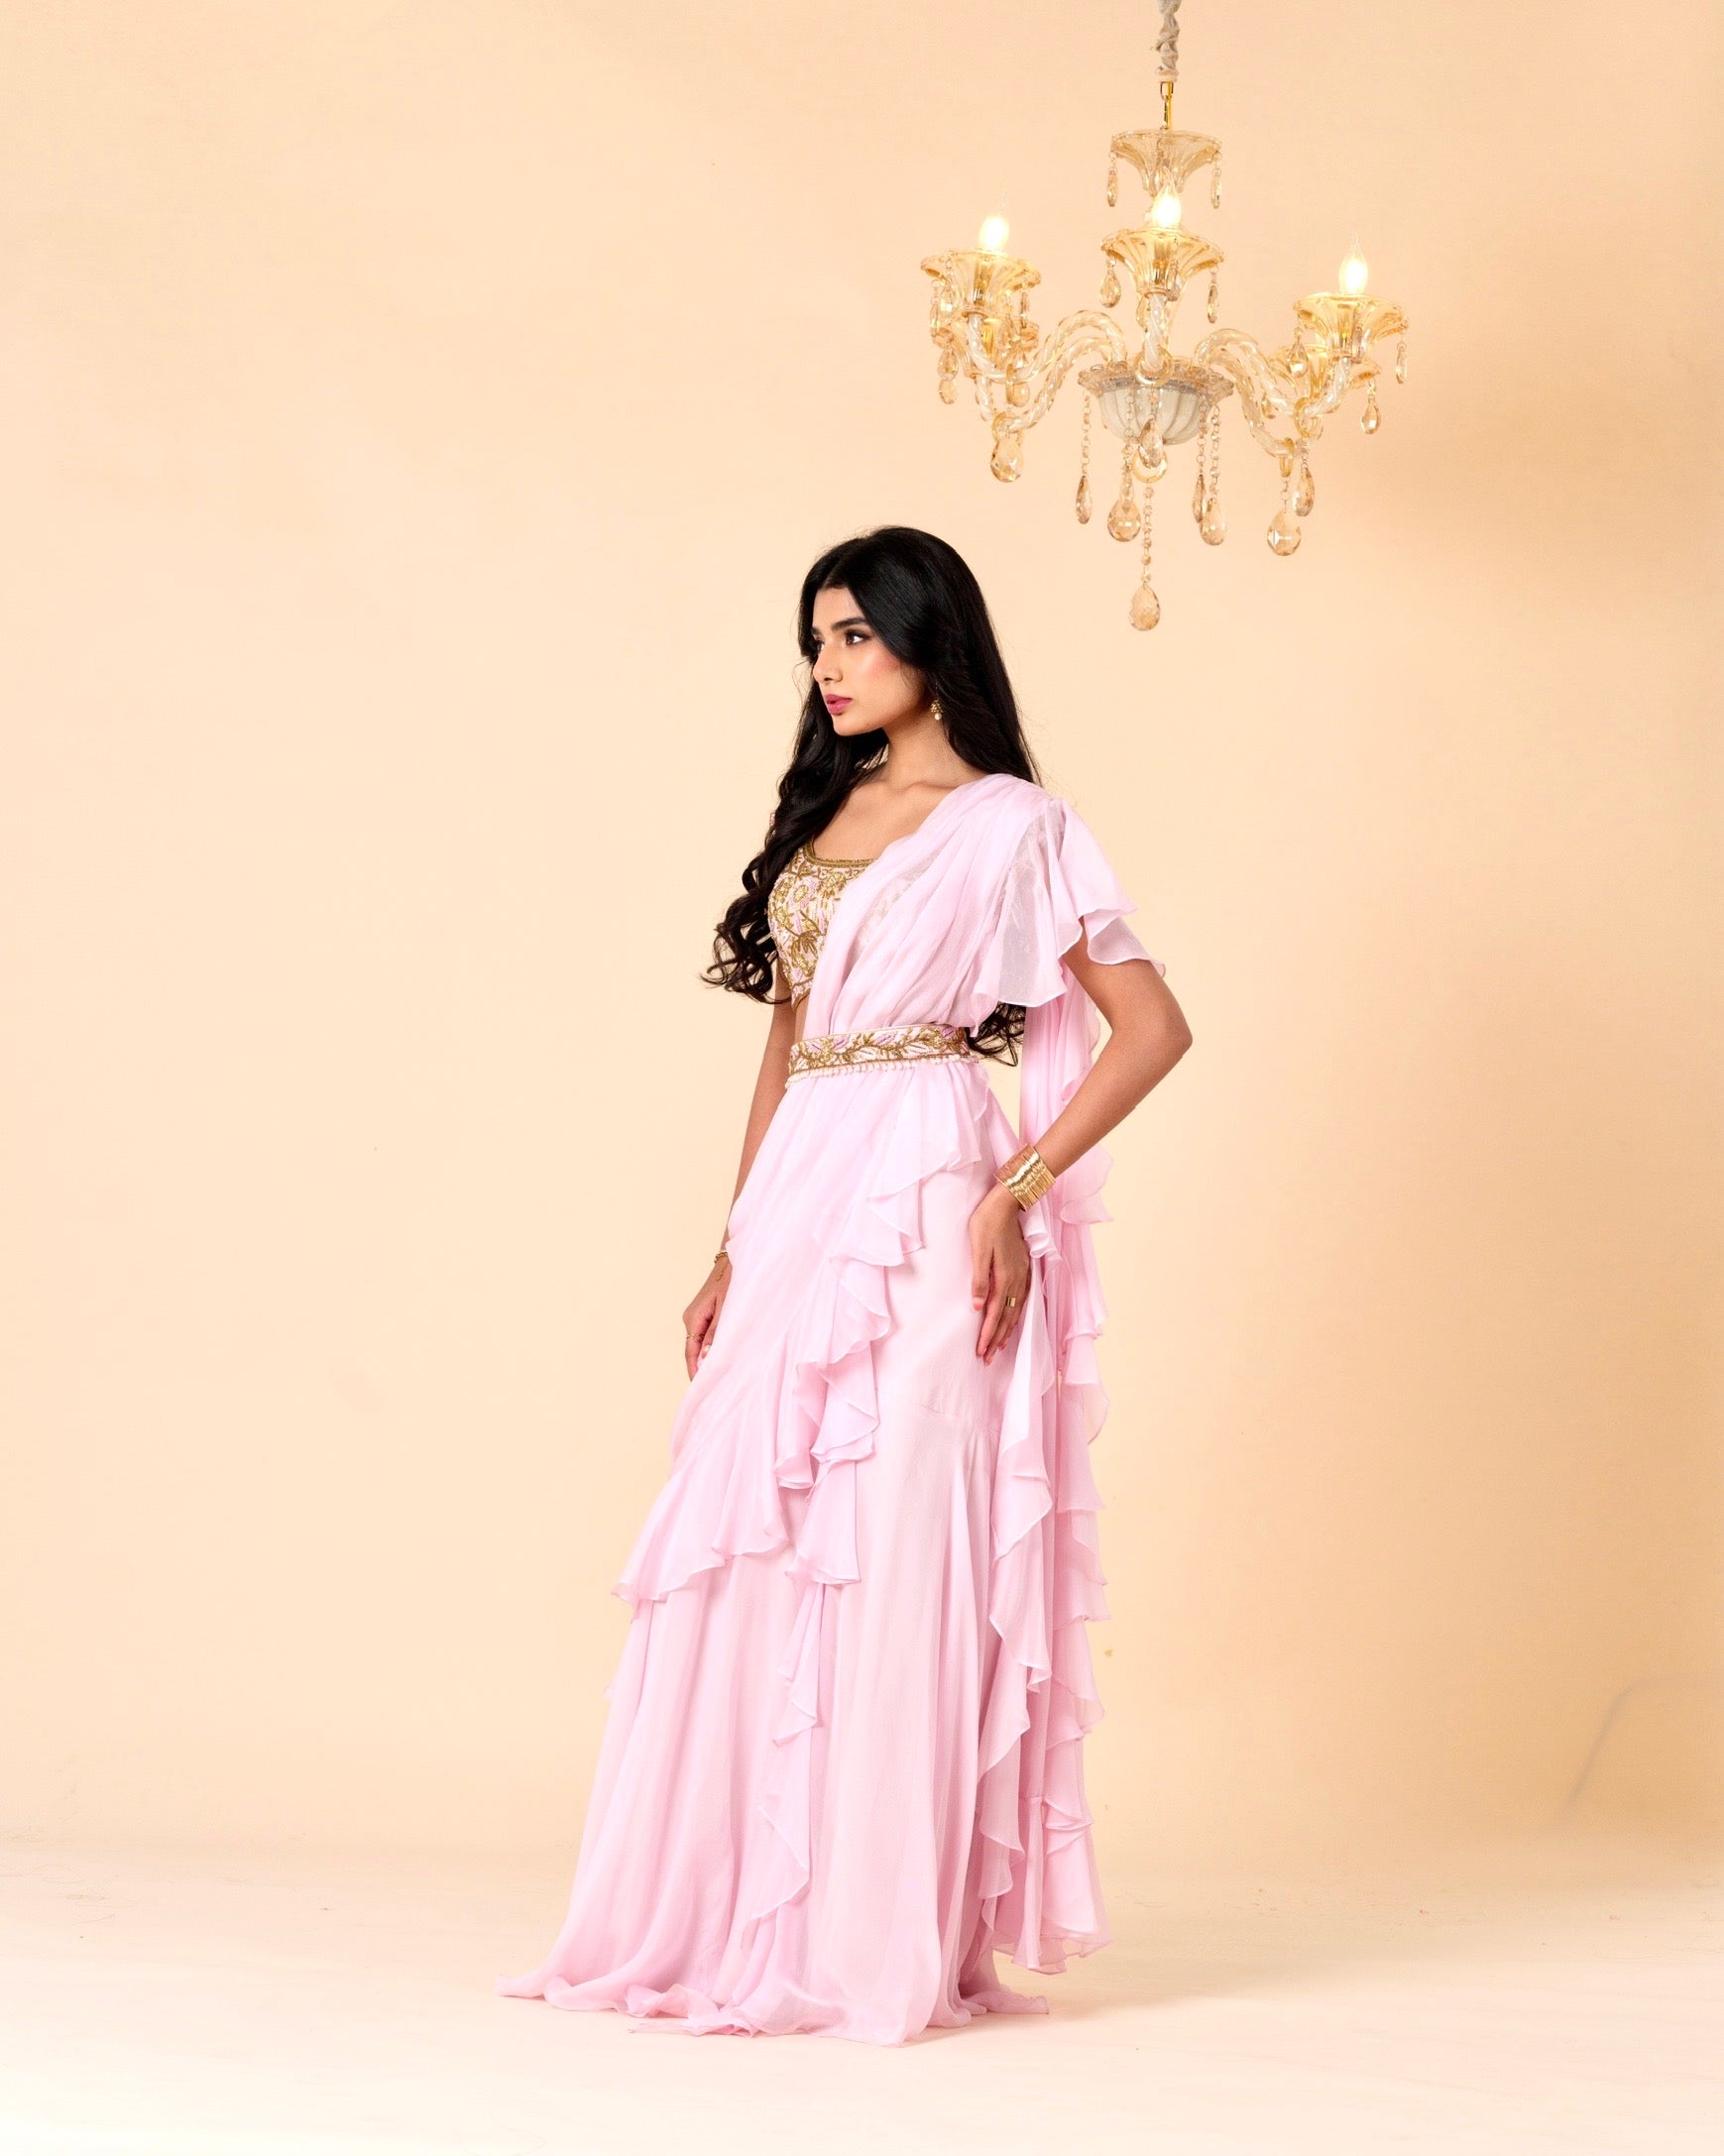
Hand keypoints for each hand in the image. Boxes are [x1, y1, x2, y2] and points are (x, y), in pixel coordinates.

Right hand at [682, 1256, 730, 1378]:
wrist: (736, 1258)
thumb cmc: (733, 1279)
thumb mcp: (727, 1308)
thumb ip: (716, 1333)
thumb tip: (705, 1358)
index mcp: (693, 1317)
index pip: (690, 1352)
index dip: (695, 1371)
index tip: (701, 1388)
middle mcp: (691, 1318)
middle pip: (693, 1350)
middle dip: (702, 1368)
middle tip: (712, 1389)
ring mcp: (698, 1315)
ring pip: (700, 1343)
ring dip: (708, 1358)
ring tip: (719, 1377)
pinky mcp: (706, 1313)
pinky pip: (706, 1335)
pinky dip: (712, 1347)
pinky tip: (721, 1356)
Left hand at [968, 1182, 1030, 1363]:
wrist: (1007, 1202)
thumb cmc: (987, 1222)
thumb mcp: (978, 1249)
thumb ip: (979, 1279)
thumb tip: (977, 1307)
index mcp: (1004, 1277)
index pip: (994, 1314)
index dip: (988, 1335)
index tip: (981, 1352)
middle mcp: (1016, 1279)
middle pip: (1006, 1317)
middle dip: (997, 1339)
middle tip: (987, 1358)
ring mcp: (1022, 1274)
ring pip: (1016, 1310)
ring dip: (1007, 1330)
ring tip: (999, 1347)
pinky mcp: (1023, 1267)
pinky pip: (1022, 1299)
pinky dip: (1016, 1314)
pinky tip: (1013, 1319)